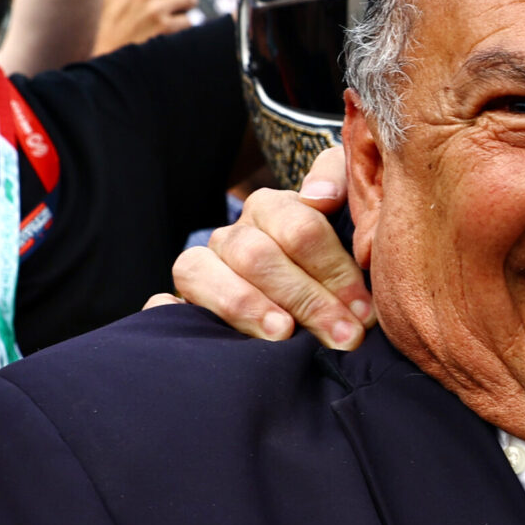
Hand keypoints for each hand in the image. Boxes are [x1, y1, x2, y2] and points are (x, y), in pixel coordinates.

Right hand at [164, 141, 373, 347]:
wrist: (300, 302)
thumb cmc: (332, 266)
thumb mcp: (348, 220)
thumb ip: (342, 187)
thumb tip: (318, 197)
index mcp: (271, 210)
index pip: (300, 229)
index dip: (335, 270)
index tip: (363, 311)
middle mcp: (232, 236)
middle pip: (257, 256)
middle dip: (306, 298)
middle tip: (343, 337)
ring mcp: (201, 269)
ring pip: (201, 271)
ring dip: (246, 306)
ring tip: (284, 335)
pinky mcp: (180, 304)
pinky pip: (161, 303)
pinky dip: (170, 313)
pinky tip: (205, 335)